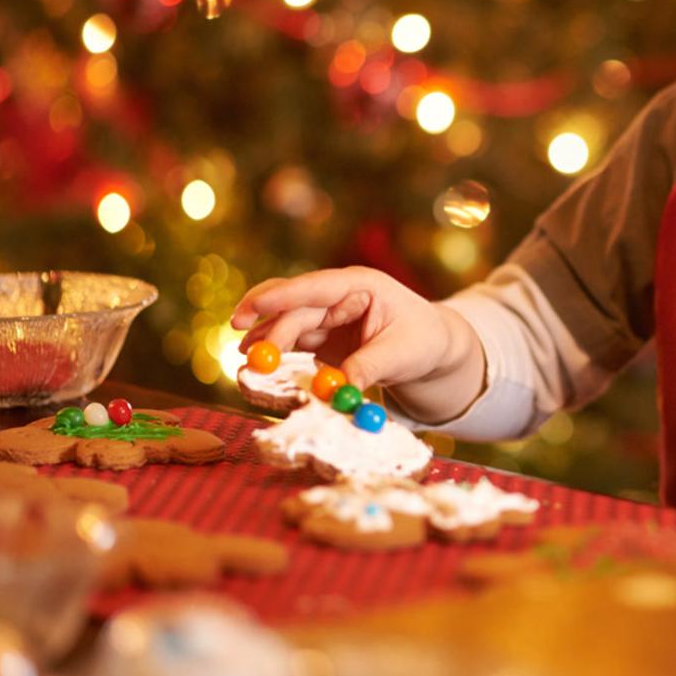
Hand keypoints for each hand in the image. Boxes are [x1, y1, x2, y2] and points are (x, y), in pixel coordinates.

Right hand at [230, 267, 484, 422]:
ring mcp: (328, 316)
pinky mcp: (322, 337)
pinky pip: (293, 342)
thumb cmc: (422, 341)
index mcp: (361, 285)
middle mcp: (339, 296)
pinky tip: (259, 365)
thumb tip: (335, 390)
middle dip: (266, 324)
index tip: (253, 307)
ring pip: (287, 323)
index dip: (282, 296)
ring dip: (264, 338)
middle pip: (295, 306)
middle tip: (243, 348)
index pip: (316, 287)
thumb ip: (366, 368)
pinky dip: (276, 353)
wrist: (432, 349)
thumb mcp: (401, 354)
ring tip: (243, 356)